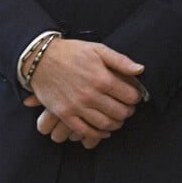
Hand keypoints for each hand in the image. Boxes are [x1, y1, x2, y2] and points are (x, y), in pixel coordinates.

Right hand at [23, 38, 143, 140]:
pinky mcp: (65, 114)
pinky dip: (98, 134)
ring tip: (118, 119)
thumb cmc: (71, 52)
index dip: (136, 97)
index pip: (129, 96)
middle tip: (128, 109)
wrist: (41, 58)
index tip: (134, 96)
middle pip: (119, 112)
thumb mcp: (97, 49)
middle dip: (128, 112)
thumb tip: (140, 70)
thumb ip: (120, 60)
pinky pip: (85, 131)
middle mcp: (91, 94)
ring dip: (116, 124)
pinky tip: (104, 130)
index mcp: (101, 77)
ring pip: (105, 124)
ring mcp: (77, 106)